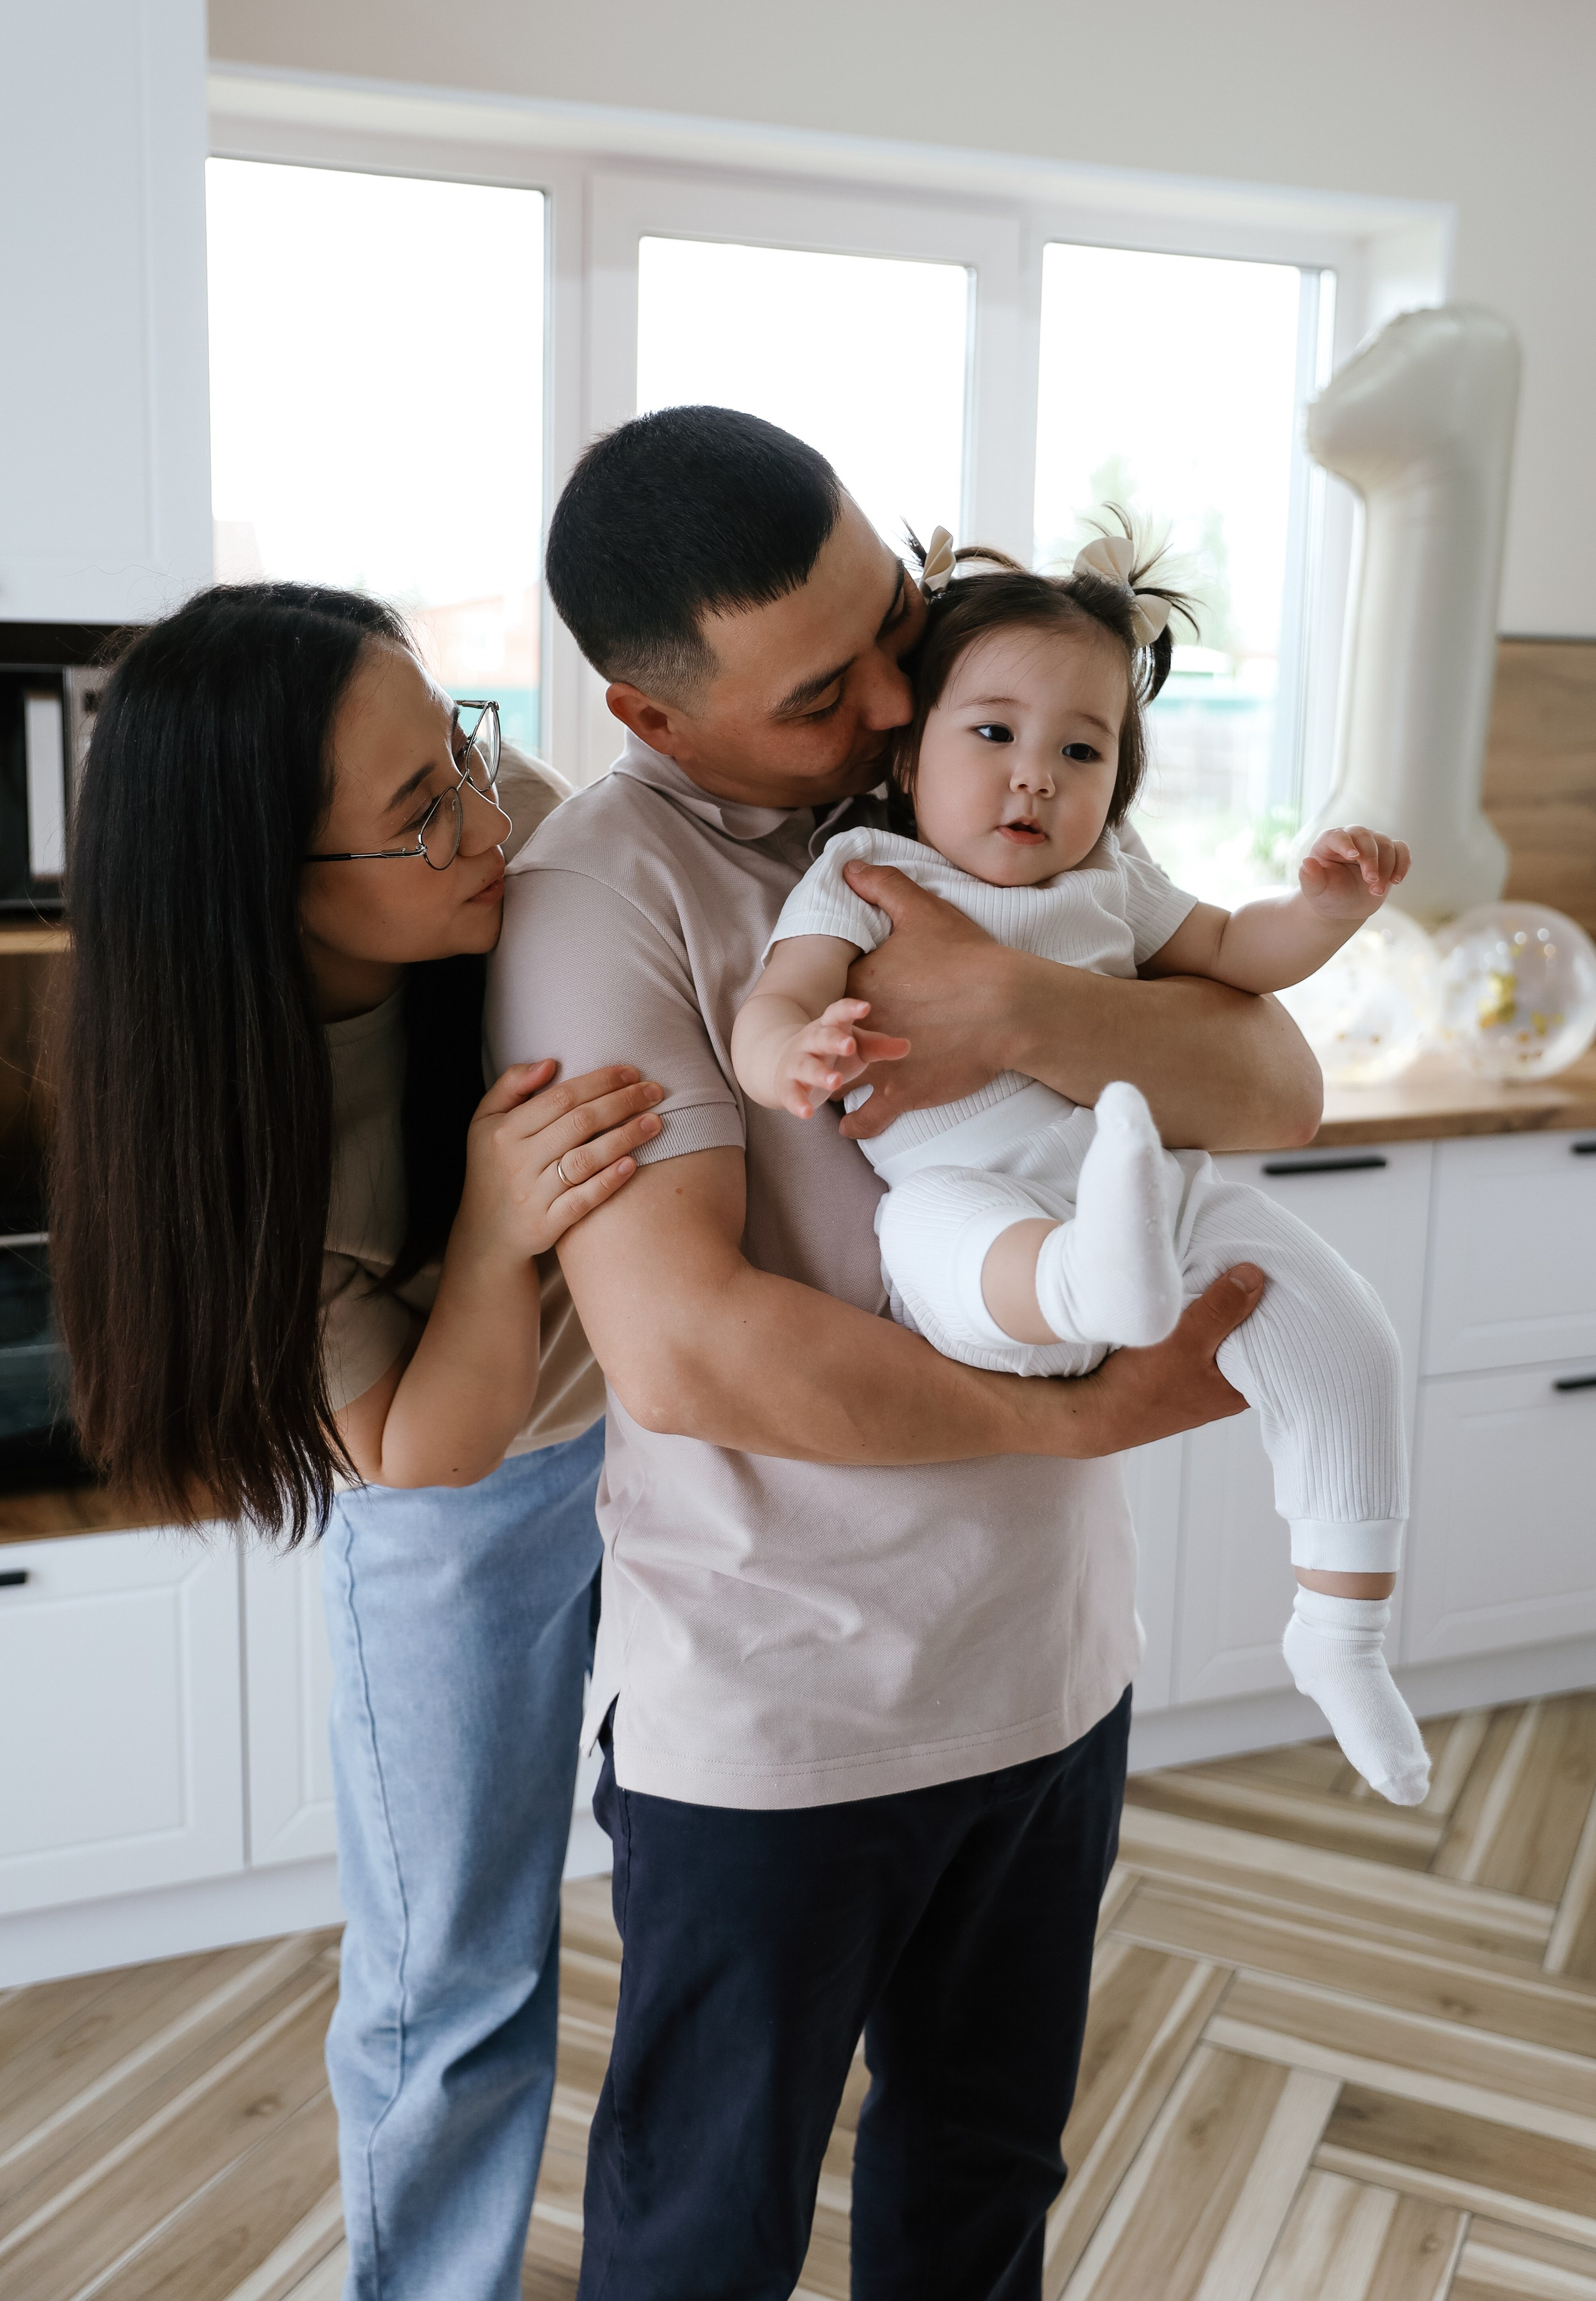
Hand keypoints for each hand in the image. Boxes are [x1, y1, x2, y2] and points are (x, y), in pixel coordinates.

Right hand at [454, 1061, 663, 1263]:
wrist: (486, 1233)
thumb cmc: (493, 1166)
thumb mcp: (485, 1120)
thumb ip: (512, 1085)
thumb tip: (550, 1063)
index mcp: (505, 1130)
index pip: (561, 1097)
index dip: (600, 1082)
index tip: (632, 1073)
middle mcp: (517, 1160)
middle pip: (580, 1123)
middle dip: (622, 1103)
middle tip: (655, 1091)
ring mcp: (532, 1194)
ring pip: (586, 1159)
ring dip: (625, 1137)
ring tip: (655, 1123)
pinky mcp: (546, 1224)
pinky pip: (583, 1200)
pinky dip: (609, 1181)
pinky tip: (633, 1164)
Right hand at [775, 999, 909, 1119]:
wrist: (781, 1061)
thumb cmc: (830, 1052)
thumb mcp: (856, 1047)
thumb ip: (880, 1046)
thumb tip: (907, 1046)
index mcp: (829, 1026)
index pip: (838, 1013)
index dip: (850, 1009)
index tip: (865, 1007)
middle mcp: (810, 1041)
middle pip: (820, 1037)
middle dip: (833, 1040)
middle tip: (849, 1045)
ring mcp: (796, 1062)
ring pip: (805, 1066)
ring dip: (819, 1073)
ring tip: (836, 1082)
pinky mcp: (787, 1085)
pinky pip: (791, 1093)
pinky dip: (797, 1103)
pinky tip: (807, 1113)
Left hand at [838, 862, 1013, 1137]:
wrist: (1009, 1006)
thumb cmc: (968, 957)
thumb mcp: (923, 911)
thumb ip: (882, 886)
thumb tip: (848, 867)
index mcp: (857, 986)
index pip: (821, 999)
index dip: (822, 1006)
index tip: (828, 1010)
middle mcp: (857, 1029)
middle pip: (819, 1045)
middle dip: (817, 1049)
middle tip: (818, 1052)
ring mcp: (877, 1066)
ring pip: (832, 1083)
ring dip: (828, 1085)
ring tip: (827, 1086)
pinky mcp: (901, 1094)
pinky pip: (865, 1120)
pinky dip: (856, 1124)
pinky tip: (852, 1124)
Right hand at [1070, 1265, 1265, 1448]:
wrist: (1093, 1413)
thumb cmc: (1141, 1387)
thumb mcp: (1187, 1340)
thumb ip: (1222, 1308)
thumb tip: (1254, 1275)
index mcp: (1240, 1390)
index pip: (1275, 1347)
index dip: (1276, 1314)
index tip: (1276, 1281)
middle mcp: (1223, 1390)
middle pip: (1245, 1340)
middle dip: (1246, 1309)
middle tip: (1249, 1271)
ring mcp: (1197, 1385)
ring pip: (1217, 1341)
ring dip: (1216, 1315)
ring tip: (1220, 1279)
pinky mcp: (1173, 1377)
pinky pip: (1194, 1344)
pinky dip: (1195, 1324)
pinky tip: (1188, 1305)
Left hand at [1299, 827, 1409, 921]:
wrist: (1344, 906)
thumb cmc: (1327, 895)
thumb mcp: (1315, 891)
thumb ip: (1309, 878)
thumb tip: (1306, 863)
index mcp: (1329, 842)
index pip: (1338, 836)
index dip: (1346, 843)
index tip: (1353, 856)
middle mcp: (1351, 838)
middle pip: (1366, 837)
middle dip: (1371, 859)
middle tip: (1372, 882)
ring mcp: (1371, 844)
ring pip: (1385, 844)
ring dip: (1386, 868)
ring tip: (1377, 891)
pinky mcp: (1388, 854)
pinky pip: (1401, 850)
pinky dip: (1403, 863)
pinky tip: (1397, 880)